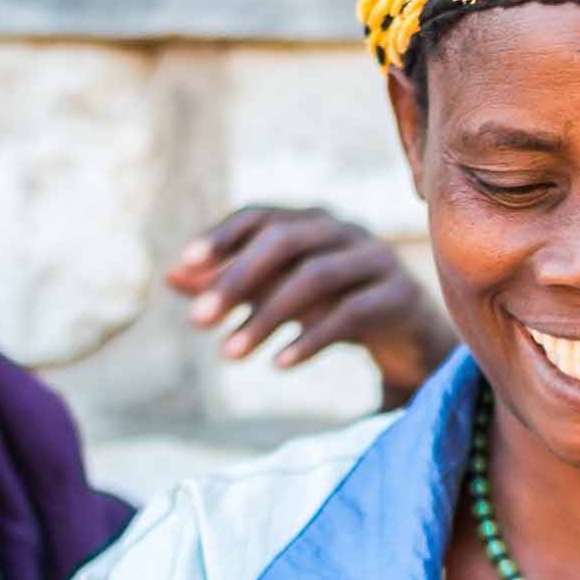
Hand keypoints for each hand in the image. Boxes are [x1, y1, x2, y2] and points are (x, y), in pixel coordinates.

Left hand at [167, 207, 453, 405]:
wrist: (408, 332)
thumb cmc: (334, 303)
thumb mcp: (279, 292)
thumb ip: (230, 282)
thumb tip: (170, 277)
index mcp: (312, 221)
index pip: (261, 215)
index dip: (223, 236)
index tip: (186, 266)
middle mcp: (344, 230)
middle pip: (285, 241)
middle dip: (237, 279)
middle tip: (197, 322)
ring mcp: (376, 259)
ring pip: (315, 278)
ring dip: (266, 317)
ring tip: (229, 354)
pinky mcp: (398, 296)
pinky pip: (351, 314)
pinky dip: (311, 339)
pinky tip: (278, 364)